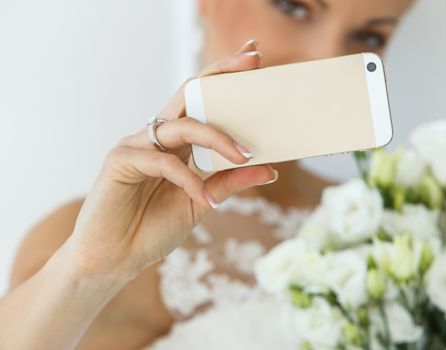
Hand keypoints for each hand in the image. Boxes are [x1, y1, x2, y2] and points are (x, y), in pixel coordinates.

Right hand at [62, 39, 276, 280]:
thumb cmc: (152, 228)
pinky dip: (189, 181)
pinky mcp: (120, 161)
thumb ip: (230, 183)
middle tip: (255, 61)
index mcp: (174, 142)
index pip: (202, 101)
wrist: (114, 259)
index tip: (256, 58)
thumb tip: (271, 169)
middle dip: (222, 75)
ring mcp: (136, 145)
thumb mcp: (202, 203)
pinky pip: (163, 162)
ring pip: (182, 125)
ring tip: (245, 155)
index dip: (225, 77)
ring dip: (217, 138)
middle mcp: (156, 136)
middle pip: (190, 93)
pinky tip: (205, 200)